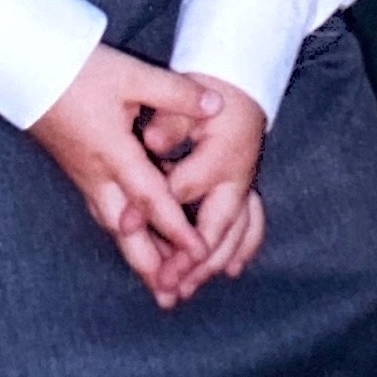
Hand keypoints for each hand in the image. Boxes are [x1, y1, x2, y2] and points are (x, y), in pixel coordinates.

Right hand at [30, 46, 223, 306]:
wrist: (23, 66)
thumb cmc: (77, 69)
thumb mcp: (130, 74)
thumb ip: (175, 93)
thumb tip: (217, 106)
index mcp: (113, 152)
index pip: (151, 200)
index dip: (176, 229)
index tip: (200, 255)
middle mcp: (97, 172)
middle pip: (125, 229)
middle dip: (148, 264)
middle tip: (170, 295)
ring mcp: (82, 173)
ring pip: (111, 224)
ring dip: (134, 253)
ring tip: (154, 280)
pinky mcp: (74, 167)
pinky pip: (101, 210)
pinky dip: (120, 230)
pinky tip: (128, 236)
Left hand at [147, 74, 266, 303]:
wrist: (241, 86)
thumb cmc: (208, 93)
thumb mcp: (184, 97)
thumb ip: (169, 120)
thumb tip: (152, 142)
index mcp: (220, 156)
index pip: (182, 190)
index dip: (152, 210)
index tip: (125, 226)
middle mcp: (237, 177)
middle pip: (215, 227)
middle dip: (189, 260)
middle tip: (164, 283)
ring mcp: (245, 187)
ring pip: (234, 235)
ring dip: (210, 265)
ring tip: (184, 289)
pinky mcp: (246, 190)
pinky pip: (251, 226)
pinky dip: (241, 249)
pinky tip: (230, 270)